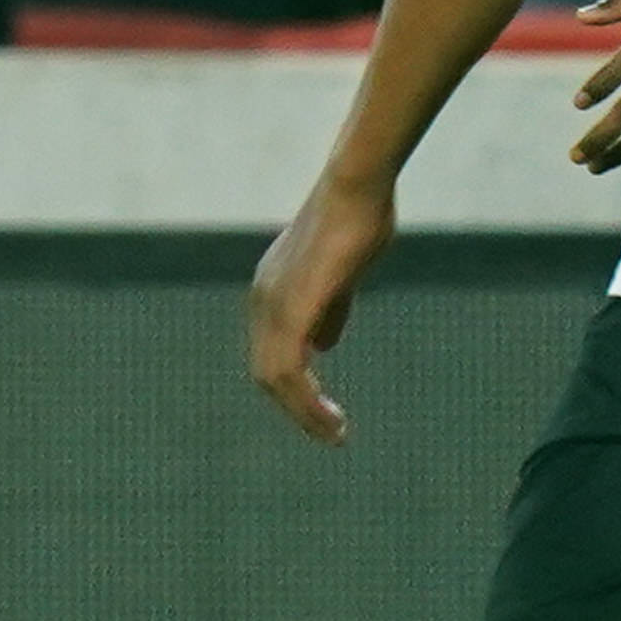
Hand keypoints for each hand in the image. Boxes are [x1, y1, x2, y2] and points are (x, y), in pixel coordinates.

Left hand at [247, 170, 396, 444]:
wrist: (356, 186)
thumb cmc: (357, 219)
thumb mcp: (341, 273)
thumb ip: (330, 309)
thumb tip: (323, 345)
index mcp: (272, 293)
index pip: (270, 353)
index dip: (293, 387)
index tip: (323, 411)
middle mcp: (263, 301)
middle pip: (266, 372)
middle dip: (297, 409)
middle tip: (332, 433)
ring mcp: (273, 305)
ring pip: (275, 378)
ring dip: (305, 413)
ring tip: (336, 434)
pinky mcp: (293, 308)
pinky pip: (290, 368)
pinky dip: (307, 400)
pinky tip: (332, 418)